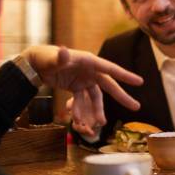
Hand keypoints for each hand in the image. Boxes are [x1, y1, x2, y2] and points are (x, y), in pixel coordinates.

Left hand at [21, 45, 142, 135]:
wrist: (35, 64)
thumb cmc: (45, 57)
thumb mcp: (53, 59)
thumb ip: (60, 58)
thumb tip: (64, 50)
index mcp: (89, 61)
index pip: (110, 69)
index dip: (125, 76)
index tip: (139, 82)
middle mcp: (90, 70)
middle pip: (109, 85)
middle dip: (122, 96)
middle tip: (136, 107)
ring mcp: (84, 79)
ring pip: (96, 97)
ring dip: (98, 110)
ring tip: (101, 124)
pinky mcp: (76, 87)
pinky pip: (82, 100)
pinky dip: (80, 110)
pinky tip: (78, 120)